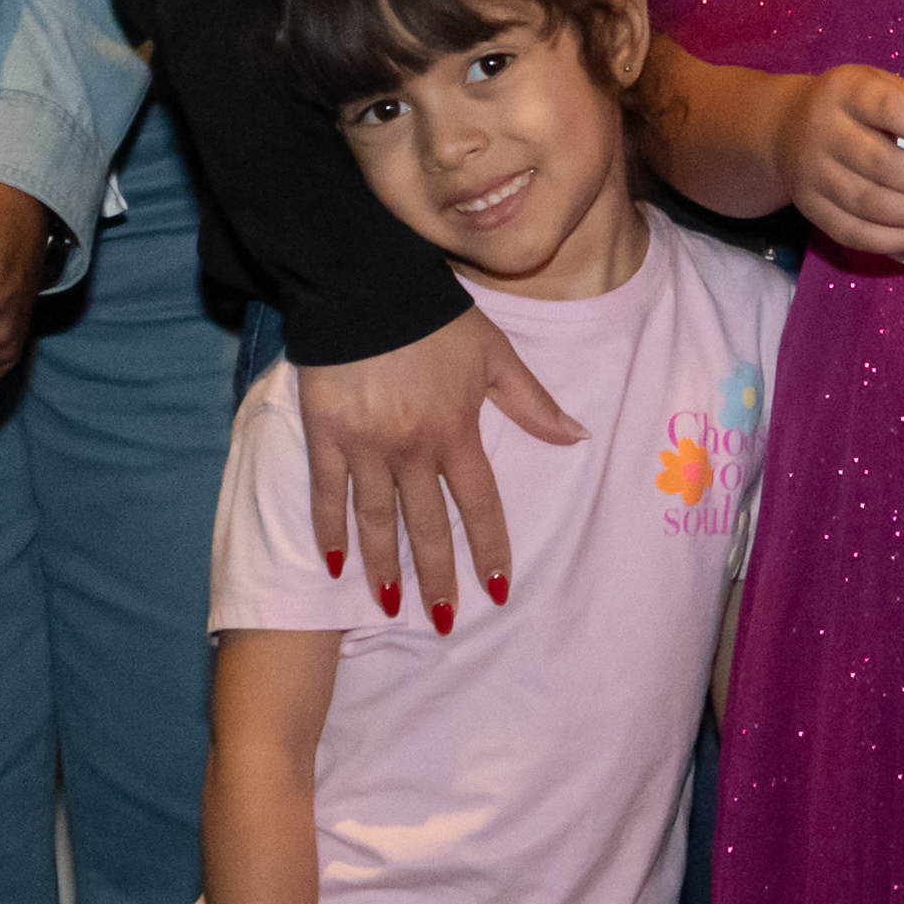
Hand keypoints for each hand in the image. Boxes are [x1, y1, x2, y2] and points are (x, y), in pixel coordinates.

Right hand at [302, 304, 581, 628]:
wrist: (364, 283)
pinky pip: (327, 494)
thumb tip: (578, 437)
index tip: (500, 588)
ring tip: (392, 606)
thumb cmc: (436, 317)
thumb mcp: (495, 355)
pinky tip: (333, 566)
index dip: (491, 548)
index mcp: (457, 431)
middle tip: (443, 620)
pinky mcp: (325, 435)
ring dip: (385, 566)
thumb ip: (533, 403)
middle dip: (438, 578)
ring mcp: (366, 445)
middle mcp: (412, 448)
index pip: (480, 504)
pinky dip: (329, 530)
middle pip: (428, 525)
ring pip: (377, 520)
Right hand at [781, 65, 903, 257]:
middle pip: (884, 167)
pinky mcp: (812, 209)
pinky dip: (900, 241)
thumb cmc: (851, 105)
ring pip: (873, 206)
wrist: (786, 129)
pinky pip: (857, 235)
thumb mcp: (875, 83)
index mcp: (847, 91)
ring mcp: (814, 175)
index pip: (893, 111)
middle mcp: (824, 132)